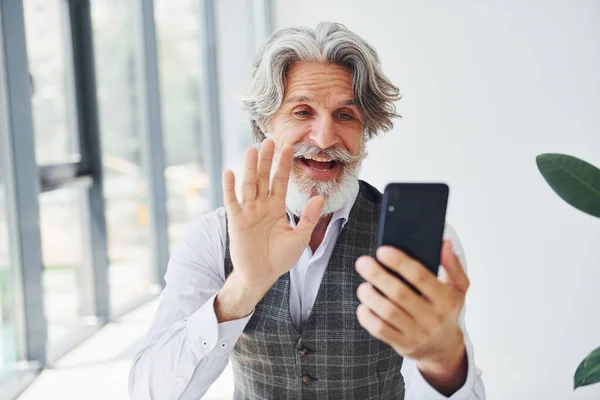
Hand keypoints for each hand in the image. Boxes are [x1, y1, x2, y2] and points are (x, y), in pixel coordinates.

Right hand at [222, 138, 323, 289]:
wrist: (262, 275)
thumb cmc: (280, 258)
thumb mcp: (299, 237)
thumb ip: (309, 217)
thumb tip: (320, 197)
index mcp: (276, 207)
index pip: (280, 181)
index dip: (284, 165)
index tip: (289, 147)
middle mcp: (261, 205)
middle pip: (264, 177)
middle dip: (267, 160)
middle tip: (269, 140)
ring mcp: (248, 211)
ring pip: (249, 184)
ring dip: (250, 167)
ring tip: (252, 149)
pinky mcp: (236, 221)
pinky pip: (232, 201)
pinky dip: (230, 187)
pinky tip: (229, 172)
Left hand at [354, 240, 468, 393]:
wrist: (444, 348)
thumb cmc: (447, 310)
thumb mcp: (458, 288)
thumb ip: (452, 264)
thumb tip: (444, 243)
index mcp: (446, 299)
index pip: (420, 276)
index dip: (399, 262)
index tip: (382, 250)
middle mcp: (433, 317)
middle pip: (399, 293)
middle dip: (378, 275)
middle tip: (363, 262)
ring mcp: (417, 333)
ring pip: (388, 312)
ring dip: (370, 296)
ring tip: (363, 285)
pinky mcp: (403, 344)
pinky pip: (380, 330)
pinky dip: (367, 317)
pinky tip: (364, 306)